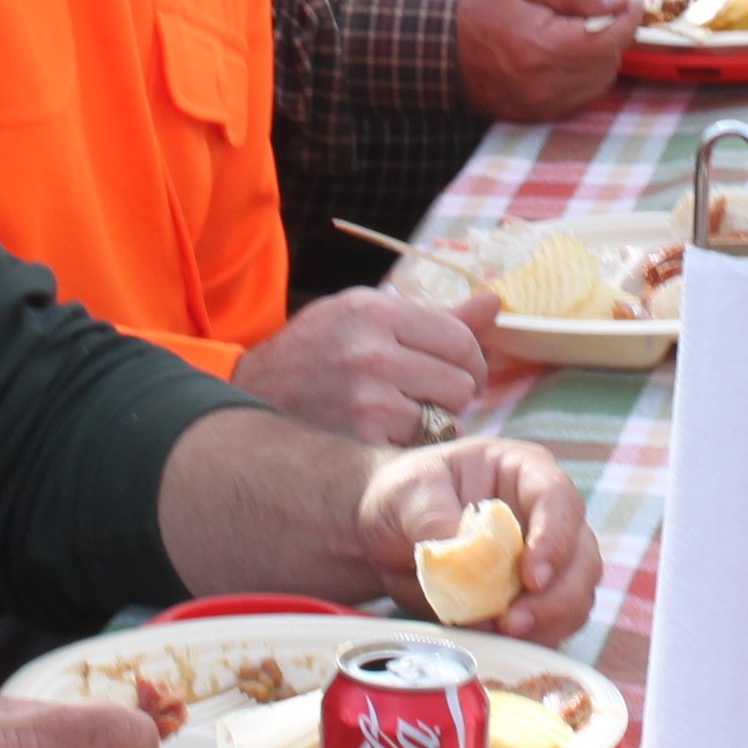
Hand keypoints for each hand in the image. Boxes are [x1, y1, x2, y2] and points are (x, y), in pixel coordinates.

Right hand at [233, 285, 490, 445]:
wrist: (251, 394)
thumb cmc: (317, 353)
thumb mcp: (365, 317)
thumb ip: (434, 316)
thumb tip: (496, 302)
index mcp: (374, 310)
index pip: (461, 338)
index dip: (473, 360)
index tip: (464, 372)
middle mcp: (371, 349)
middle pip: (461, 380)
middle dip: (455, 393)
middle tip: (430, 396)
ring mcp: (366, 396)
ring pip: (445, 415)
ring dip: (435, 421)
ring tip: (405, 414)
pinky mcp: (361, 436)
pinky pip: (418, 443)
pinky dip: (411, 444)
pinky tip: (386, 434)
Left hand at [360, 435, 603, 640]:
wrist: (387, 532)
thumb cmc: (405, 496)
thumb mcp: (408, 494)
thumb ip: (434, 521)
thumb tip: (463, 558)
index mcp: (524, 473)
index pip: (559, 499)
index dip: (554, 540)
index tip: (531, 576)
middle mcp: (545, 516)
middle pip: (582, 556)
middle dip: (556, 596)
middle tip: (513, 622)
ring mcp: (544, 560)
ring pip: (576, 596)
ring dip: (548, 622)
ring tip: (502, 633)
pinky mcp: (530, 600)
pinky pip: (552, 626)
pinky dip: (533, 639)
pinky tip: (498, 642)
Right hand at [457, 0, 632, 117]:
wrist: (440, 53)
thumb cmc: (480, 11)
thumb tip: (617, 0)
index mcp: (546, 46)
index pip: (610, 37)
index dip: (628, 17)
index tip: (630, 0)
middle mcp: (548, 82)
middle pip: (609, 61)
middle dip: (616, 34)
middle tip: (607, 12)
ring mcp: (544, 104)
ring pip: (600, 83)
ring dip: (604, 57)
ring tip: (588, 33)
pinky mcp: (539, 116)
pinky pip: (582, 99)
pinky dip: (587, 77)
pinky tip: (573, 57)